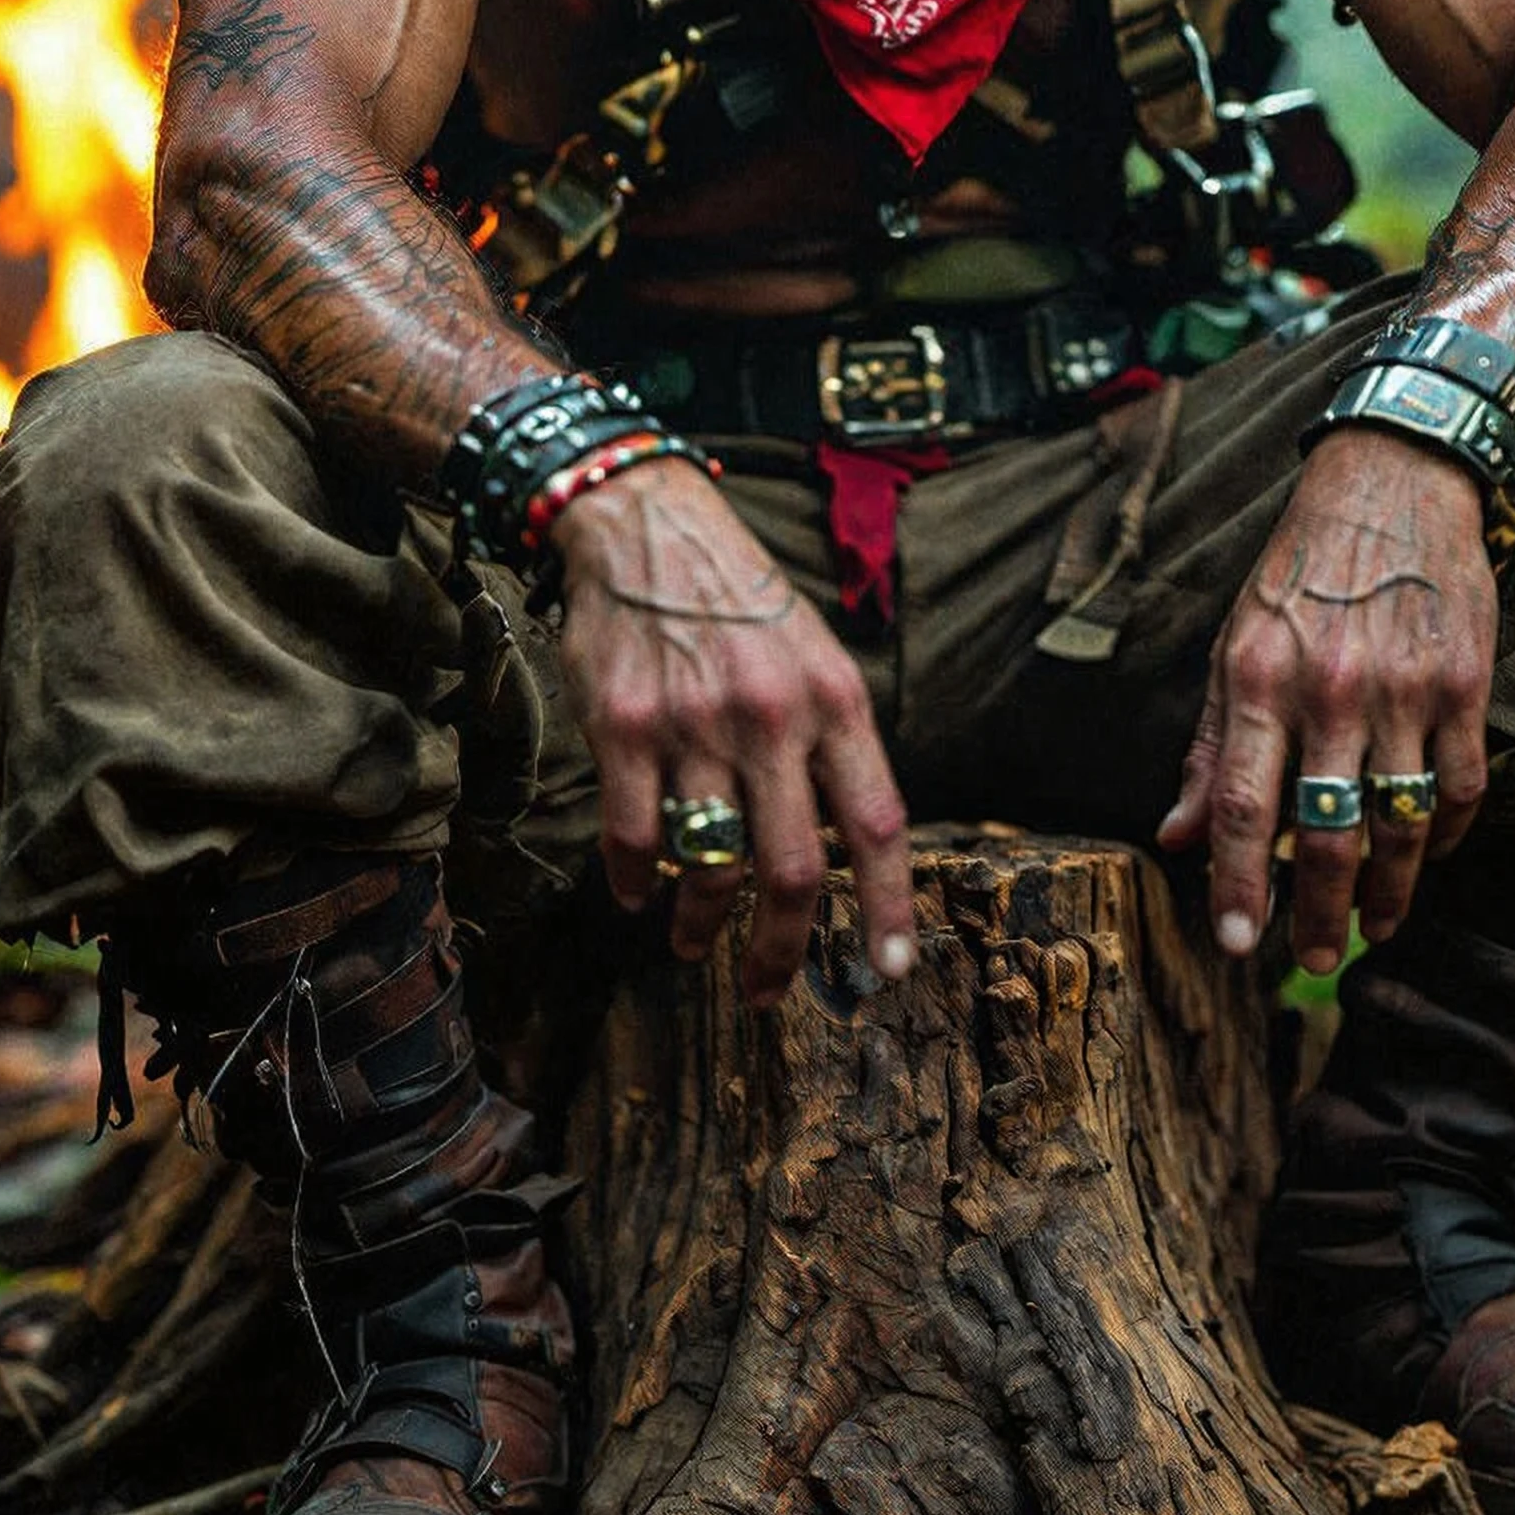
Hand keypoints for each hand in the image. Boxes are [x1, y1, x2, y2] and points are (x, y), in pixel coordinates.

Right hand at [555, 460, 915, 1008]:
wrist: (648, 525)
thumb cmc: (742, 601)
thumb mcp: (815, 657)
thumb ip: (833, 745)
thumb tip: (845, 850)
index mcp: (835, 701)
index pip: (877, 823)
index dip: (887, 905)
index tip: (889, 969)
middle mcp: (773, 716)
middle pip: (792, 870)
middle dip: (781, 949)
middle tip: (768, 988)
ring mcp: (696, 723)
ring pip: (709, 866)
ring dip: (700, 923)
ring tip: (693, 939)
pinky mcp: (625, 726)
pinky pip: (633, 837)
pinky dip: (634, 881)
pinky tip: (637, 891)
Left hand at [1158, 428, 1494, 973]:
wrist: (1393, 480)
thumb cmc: (1302, 569)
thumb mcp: (1235, 642)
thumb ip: (1211, 746)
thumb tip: (1178, 835)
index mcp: (1260, 677)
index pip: (1246, 806)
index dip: (1240, 883)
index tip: (1239, 944)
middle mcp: (1332, 688)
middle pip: (1328, 832)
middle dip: (1322, 912)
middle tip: (1319, 958)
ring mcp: (1406, 688)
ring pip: (1401, 824)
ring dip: (1390, 892)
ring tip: (1377, 926)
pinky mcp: (1466, 682)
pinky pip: (1462, 787)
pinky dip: (1448, 838)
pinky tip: (1429, 858)